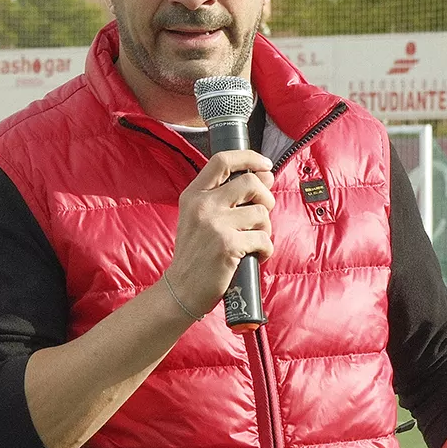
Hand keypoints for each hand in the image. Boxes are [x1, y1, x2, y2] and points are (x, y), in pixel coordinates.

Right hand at [167, 150, 275, 315]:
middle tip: (262, 214)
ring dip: (265, 229)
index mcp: (193, 195)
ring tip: (254, 241)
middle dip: (266, 198)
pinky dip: (266, 250)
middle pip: (250, 183)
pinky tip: (255, 256)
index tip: (265, 165)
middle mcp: (202, 205)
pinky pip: (263, 239)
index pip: (222, 160)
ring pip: (261, 213)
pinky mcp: (228, 246)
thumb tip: (265, 176)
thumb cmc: (196, 254)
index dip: (249, 158)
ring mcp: (215, 225)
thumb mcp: (199, 218)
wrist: (181, 290)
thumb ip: (226, 197)